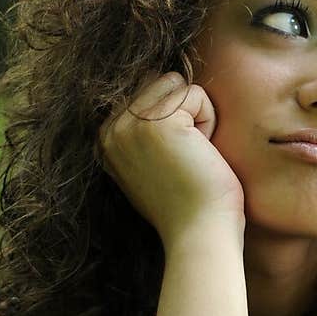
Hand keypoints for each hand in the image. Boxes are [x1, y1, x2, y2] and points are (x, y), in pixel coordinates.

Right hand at [98, 71, 244, 243]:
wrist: (199, 234)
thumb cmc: (189, 204)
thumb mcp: (153, 164)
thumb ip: (146, 130)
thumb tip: (162, 81)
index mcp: (107, 138)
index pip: (147, 90)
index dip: (175, 120)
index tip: (174, 162)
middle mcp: (111, 128)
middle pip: (162, 82)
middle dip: (186, 113)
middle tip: (187, 158)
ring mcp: (130, 123)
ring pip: (178, 85)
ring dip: (198, 117)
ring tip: (193, 155)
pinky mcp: (157, 121)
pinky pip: (196, 94)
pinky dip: (210, 122)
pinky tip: (201, 154)